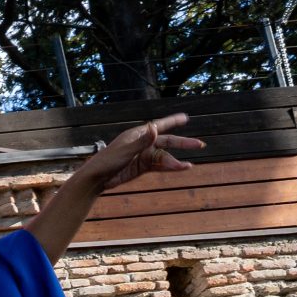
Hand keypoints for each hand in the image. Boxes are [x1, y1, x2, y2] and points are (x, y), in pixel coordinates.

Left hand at [75, 114, 200, 190]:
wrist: (96, 178)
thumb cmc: (107, 161)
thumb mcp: (125, 151)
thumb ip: (142, 141)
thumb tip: (154, 127)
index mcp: (138, 135)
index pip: (159, 125)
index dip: (173, 121)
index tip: (185, 118)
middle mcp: (143, 143)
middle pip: (167, 142)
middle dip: (183, 143)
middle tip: (200, 144)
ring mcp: (143, 156)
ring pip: (164, 156)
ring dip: (176, 161)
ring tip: (188, 167)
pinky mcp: (142, 167)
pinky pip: (159, 166)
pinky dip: (169, 168)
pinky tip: (180, 169)